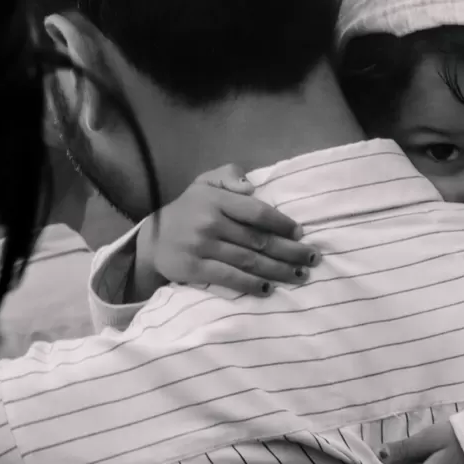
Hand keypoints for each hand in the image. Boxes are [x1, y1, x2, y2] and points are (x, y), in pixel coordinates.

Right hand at [138, 164, 317, 298]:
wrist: (152, 240)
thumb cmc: (189, 209)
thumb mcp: (205, 182)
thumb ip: (229, 175)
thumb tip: (251, 186)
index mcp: (217, 199)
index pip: (257, 212)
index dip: (282, 224)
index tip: (301, 233)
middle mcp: (210, 222)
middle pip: (259, 240)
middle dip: (290, 251)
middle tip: (312, 258)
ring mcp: (201, 246)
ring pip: (249, 261)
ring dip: (278, 270)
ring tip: (300, 276)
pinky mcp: (193, 268)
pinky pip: (228, 278)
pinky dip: (250, 285)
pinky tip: (268, 288)